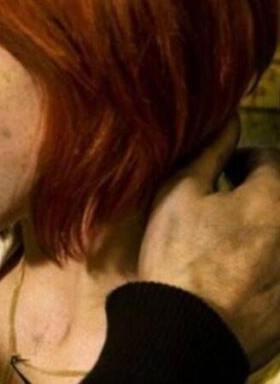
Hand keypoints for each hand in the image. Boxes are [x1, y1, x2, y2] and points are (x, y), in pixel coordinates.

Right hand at [139, 118, 279, 367]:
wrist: (190, 332)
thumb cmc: (180, 256)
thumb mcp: (179, 195)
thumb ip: (209, 152)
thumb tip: (229, 118)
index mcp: (275, 195)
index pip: (269, 159)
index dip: (240, 163)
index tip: (218, 177)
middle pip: (278, 198)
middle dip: (256, 196)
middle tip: (222, 209)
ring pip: (277, 233)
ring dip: (262, 230)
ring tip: (230, 243)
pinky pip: (276, 268)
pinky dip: (265, 264)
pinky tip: (238, 274)